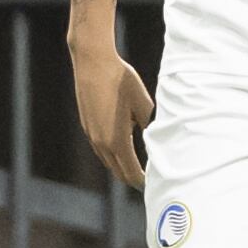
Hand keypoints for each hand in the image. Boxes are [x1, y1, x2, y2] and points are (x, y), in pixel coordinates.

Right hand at [70, 42, 153, 188]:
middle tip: (150, 182)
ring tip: (138, 168)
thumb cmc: (121, 81)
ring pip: (108, 161)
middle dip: (133, 179)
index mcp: (117, 141)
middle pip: (118, 172)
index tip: (156, 185)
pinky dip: (113, 154)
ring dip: (122, 167)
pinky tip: (123, 147)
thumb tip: (160, 142)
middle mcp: (101, 142)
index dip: (144, 182)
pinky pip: (101, 148)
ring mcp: (91, 134)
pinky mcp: (87, 125)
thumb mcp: (143, 104)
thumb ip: (151, 126)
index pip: (131, 173)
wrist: (93, 63)